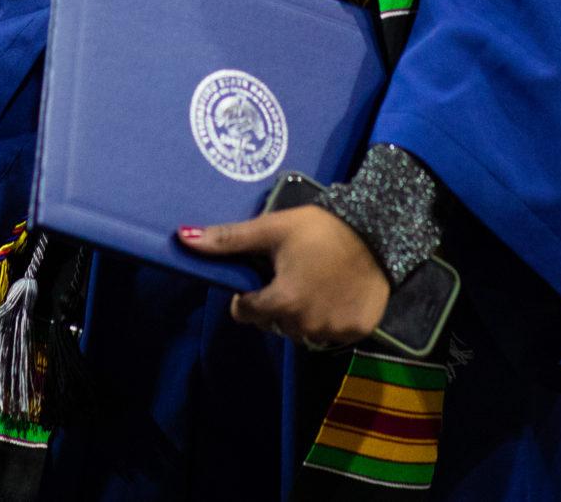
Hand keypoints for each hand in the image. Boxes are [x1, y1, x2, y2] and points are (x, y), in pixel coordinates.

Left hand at [179, 207, 389, 347]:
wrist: (378, 230)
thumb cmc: (319, 228)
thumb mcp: (271, 229)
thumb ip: (228, 240)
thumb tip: (182, 238)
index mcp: (281, 303)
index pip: (245, 311)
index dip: (249, 293)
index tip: (264, 274)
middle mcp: (305, 326)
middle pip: (274, 322)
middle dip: (276, 302)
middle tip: (293, 272)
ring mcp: (332, 332)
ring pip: (302, 330)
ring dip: (302, 313)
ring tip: (315, 280)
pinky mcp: (357, 332)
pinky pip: (331, 332)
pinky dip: (329, 317)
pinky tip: (336, 291)